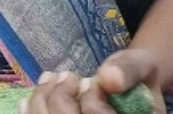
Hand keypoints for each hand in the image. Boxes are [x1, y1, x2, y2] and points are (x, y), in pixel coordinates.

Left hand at [19, 48, 165, 113]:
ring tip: (50, 79)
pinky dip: (31, 112)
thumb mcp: (141, 64)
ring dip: (42, 102)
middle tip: (68, 76)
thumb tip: (108, 78)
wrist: (131, 84)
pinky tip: (31, 98)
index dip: (91, 104)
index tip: (90, 82)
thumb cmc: (136, 75)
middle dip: (61, 99)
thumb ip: (129, 69)